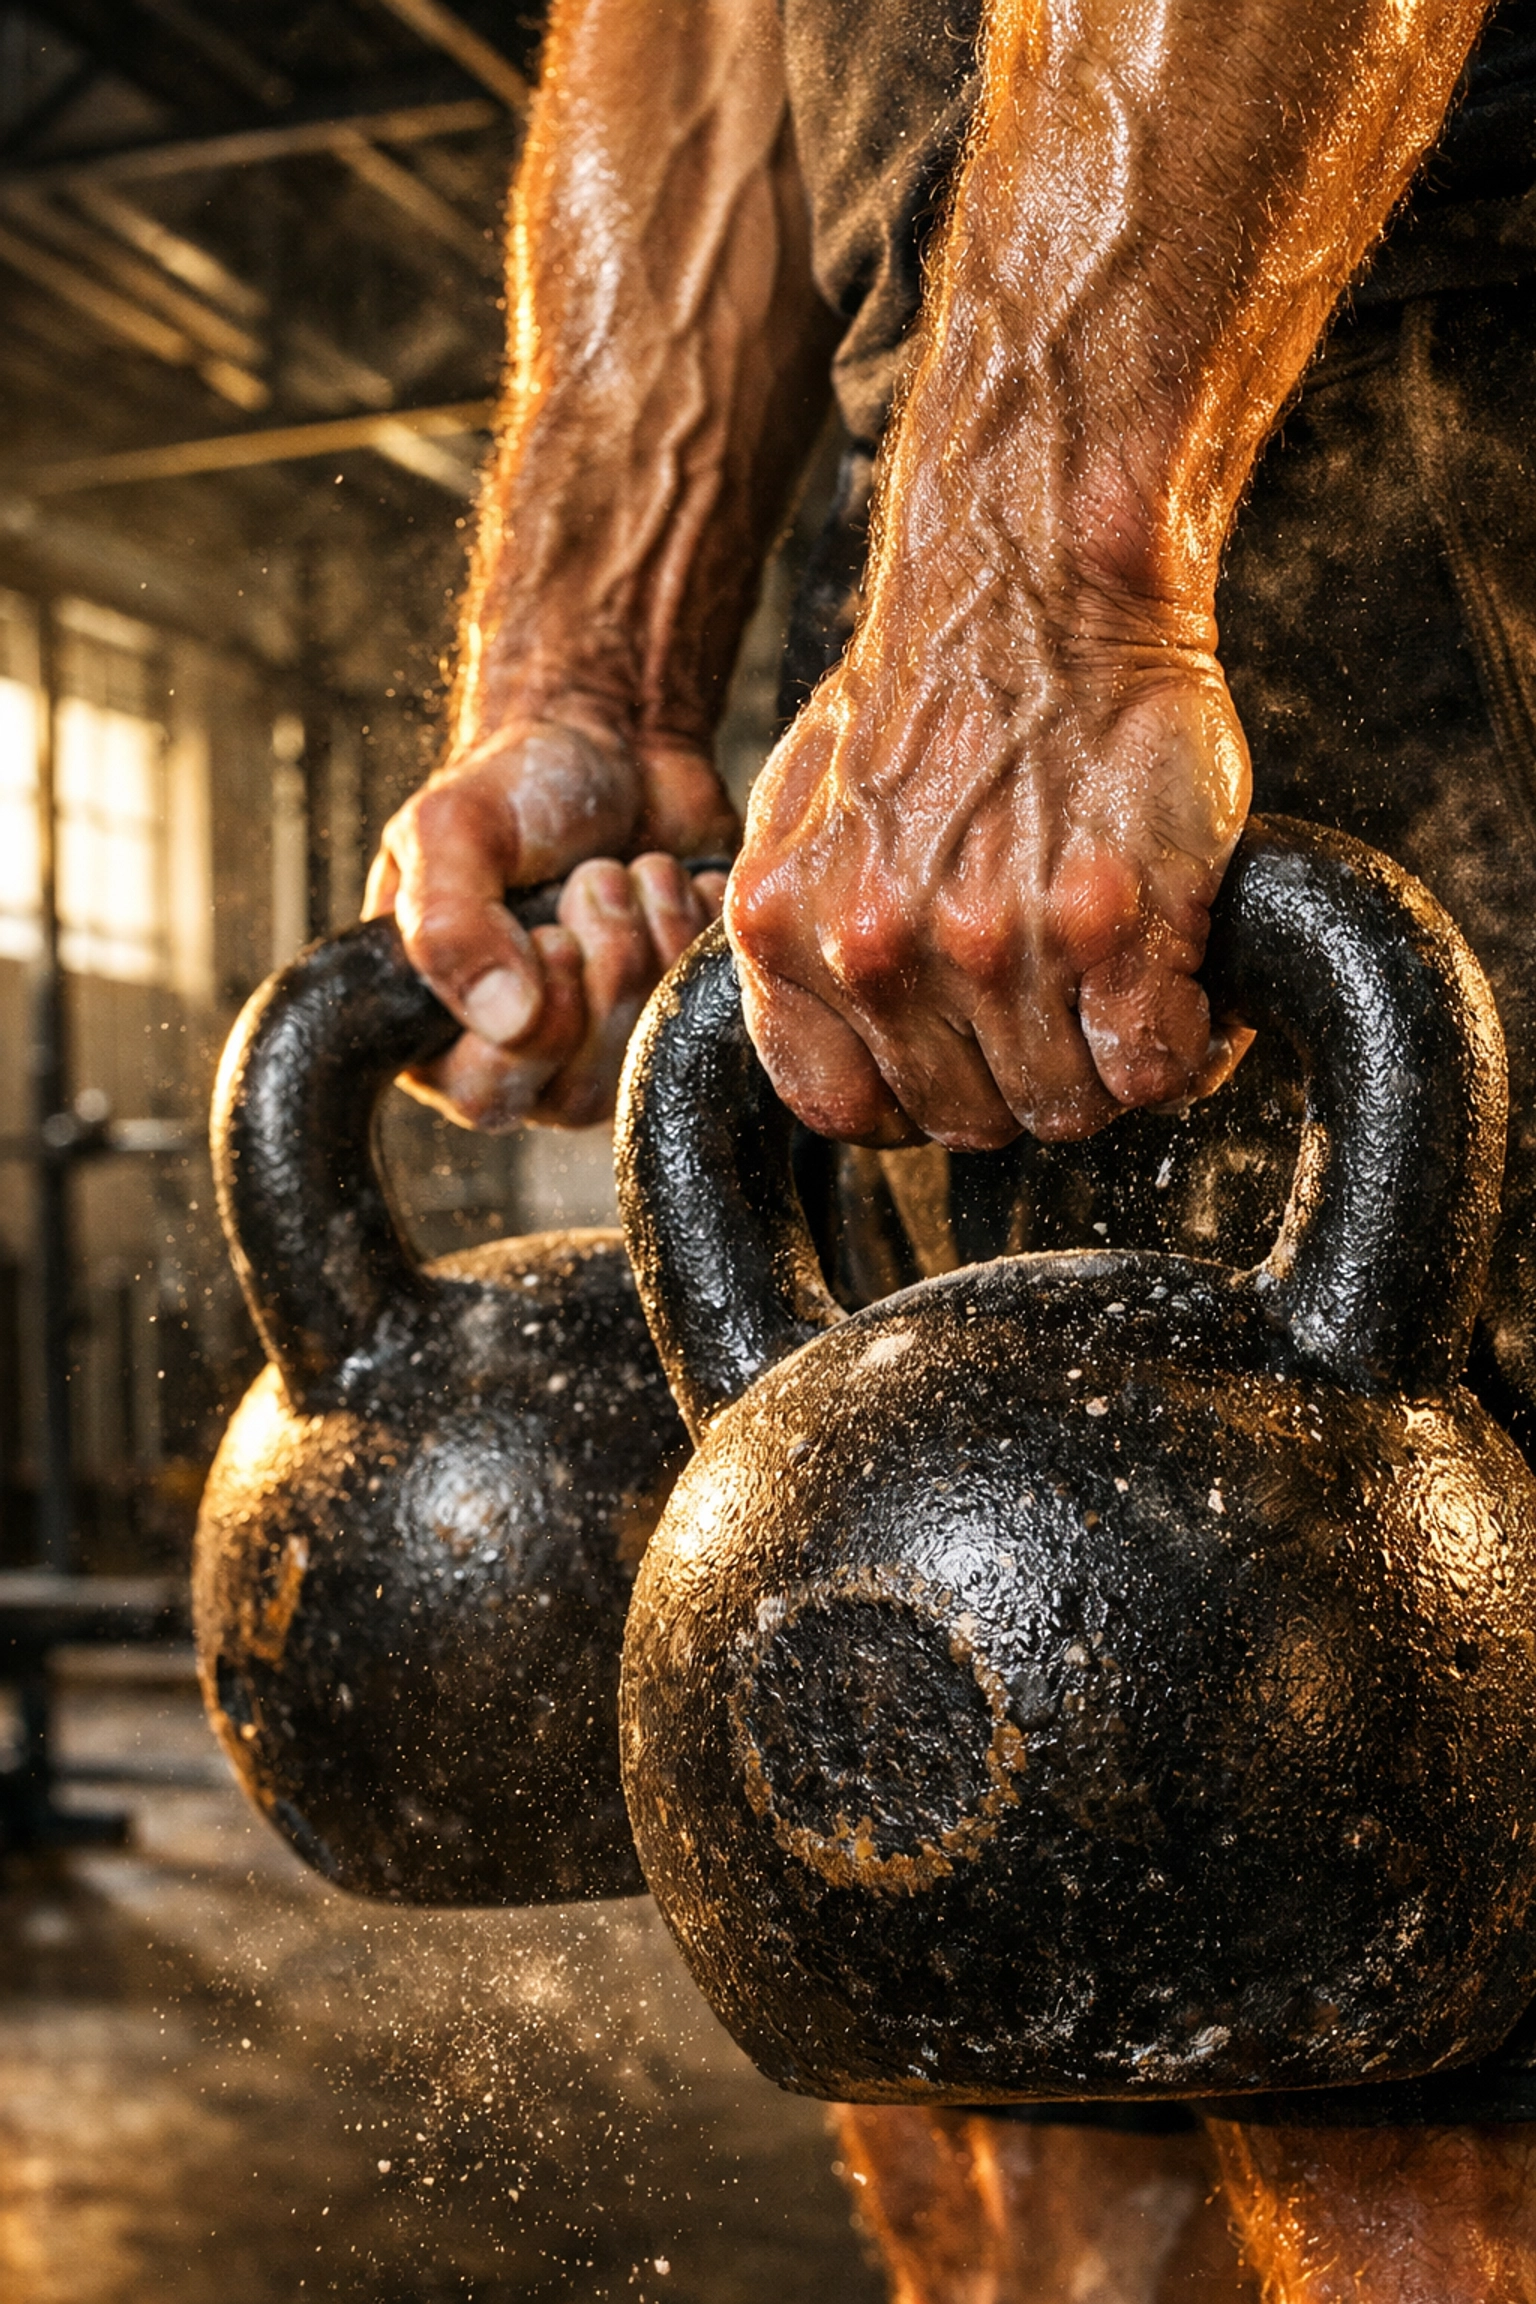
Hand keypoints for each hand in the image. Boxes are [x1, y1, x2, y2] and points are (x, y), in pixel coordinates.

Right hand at [365, 709, 735, 1127]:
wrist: (615, 744)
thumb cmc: (518, 786)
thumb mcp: (451, 830)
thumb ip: (449, 924)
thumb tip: (506, 1020)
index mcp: (442, 1030)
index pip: (488, 1094)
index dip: (537, 1020)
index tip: (551, 930)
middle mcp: (521, 1059)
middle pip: (578, 1090)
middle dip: (607, 965)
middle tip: (596, 878)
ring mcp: (604, 1050)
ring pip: (646, 1057)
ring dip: (654, 942)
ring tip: (635, 870)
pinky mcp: (674, 1020)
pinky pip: (707, 1020)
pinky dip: (699, 938)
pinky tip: (679, 889)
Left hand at [726, 646, 1249, 1149]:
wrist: (1037, 572)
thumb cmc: (931, 683)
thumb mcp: (805, 811)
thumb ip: (807, 927)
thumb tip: (832, 1020)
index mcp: (788, 930)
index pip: (840, 1110)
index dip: (913, 1097)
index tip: (958, 1061)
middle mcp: (876, 950)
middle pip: (969, 1118)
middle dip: (1019, 1077)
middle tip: (1060, 1006)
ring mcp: (991, 942)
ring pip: (1067, 1105)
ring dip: (1109, 1066)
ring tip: (1124, 989)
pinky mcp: (1108, 924)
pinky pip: (1156, 1069)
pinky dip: (1188, 1047)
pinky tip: (1185, 991)